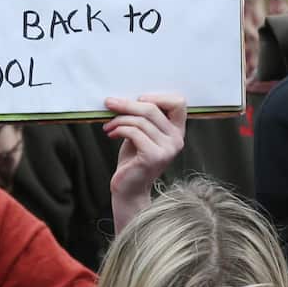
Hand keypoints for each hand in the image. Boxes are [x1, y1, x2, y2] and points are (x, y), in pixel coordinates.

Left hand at [107, 94, 187, 231]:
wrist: (129, 190)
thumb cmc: (133, 160)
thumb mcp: (140, 134)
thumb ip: (142, 118)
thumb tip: (124, 97)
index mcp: (177, 131)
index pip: (178, 102)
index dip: (158, 96)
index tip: (137, 99)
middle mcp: (177, 140)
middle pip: (153, 108)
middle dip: (127, 104)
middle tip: (109, 103)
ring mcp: (167, 149)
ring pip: (140, 120)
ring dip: (119, 119)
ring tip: (108, 126)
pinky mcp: (154, 157)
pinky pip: (134, 132)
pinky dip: (119, 129)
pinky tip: (110, 134)